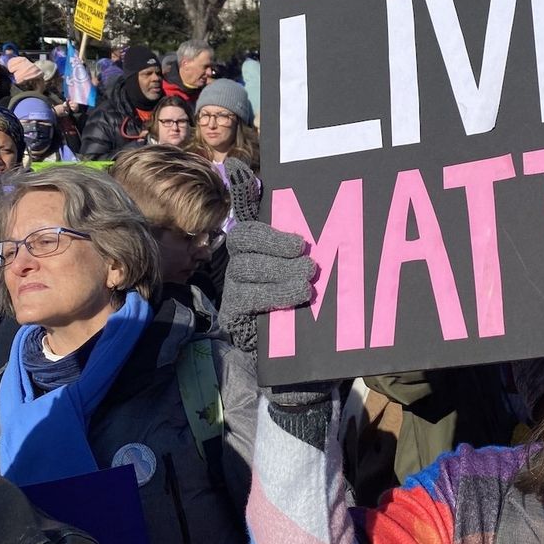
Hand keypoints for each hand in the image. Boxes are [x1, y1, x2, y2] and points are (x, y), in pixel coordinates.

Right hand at [220, 159, 315, 355]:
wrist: (294, 353)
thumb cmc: (303, 301)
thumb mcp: (308, 267)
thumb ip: (302, 239)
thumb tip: (288, 190)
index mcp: (256, 247)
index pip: (250, 220)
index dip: (247, 197)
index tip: (272, 199)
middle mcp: (238, 263)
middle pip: (245, 241)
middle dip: (276, 245)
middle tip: (309, 259)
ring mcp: (233, 288)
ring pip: (247, 269)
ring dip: (280, 273)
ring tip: (308, 280)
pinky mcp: (234, 313)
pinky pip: (249, 297)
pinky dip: (276, 295)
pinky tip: (298, 297)